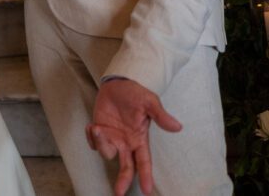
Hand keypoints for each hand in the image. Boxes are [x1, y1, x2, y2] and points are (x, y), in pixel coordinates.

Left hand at [86, 79, 181, 194]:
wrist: (116, 83)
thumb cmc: (135, 93)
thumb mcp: (149, 102)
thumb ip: (160, 116)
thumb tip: (177, 127)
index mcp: (140, 138)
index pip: (144, 161)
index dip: (146, 175)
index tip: (147, 191)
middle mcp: (126, 142)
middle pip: (126, 167)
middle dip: (123, 180)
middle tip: (119, 192)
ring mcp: (112, 138)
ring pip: (106, 152)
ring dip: (100, 144)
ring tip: (98, 127)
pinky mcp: (100, 131)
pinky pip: (93, 142)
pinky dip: (91, 137)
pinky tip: (92, 126)